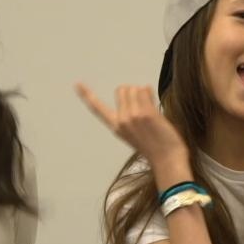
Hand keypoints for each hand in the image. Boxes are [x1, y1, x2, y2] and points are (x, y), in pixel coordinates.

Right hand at [75, 83, 189, 176]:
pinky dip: (150, 93)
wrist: (167, 159)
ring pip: (134, 88)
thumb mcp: (134, 134)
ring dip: (144, 93)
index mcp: (116, 127)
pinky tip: (155, 106)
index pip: (97, 108)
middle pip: (122, 89)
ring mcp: (133, 116)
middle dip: (132, 92)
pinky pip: (145, 90)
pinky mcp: (146, 113)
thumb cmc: (155, 147)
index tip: (77, 83)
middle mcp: (121, 120)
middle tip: (144, 107)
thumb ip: (130, 116)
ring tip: (151, 110)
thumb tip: (138, 91)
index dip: (86, 95)